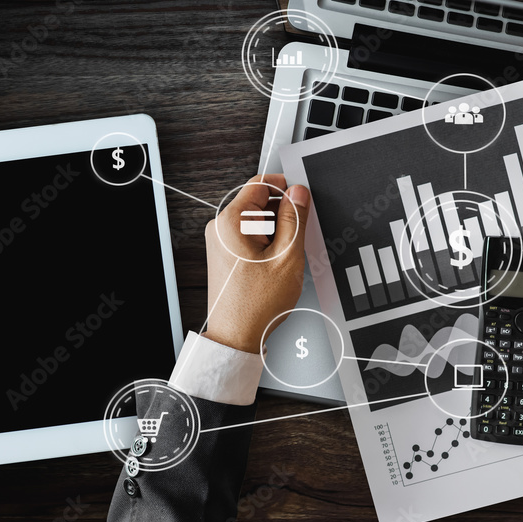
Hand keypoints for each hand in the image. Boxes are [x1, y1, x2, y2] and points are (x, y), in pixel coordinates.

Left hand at [203, 174, 310, 353]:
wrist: (237, 337)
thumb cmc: (256, 303)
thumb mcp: (287, 256)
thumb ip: (295, 219)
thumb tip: (299, 193)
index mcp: (231, 221)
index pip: (260, 184)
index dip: (284, 187)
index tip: (301, 198)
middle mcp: (221, 228)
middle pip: (259, 203)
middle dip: (283, 216)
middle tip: (297, 239)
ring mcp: (221, 242)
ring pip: (258, 222)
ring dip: (277, 233)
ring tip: (286, 258)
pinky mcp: (226, 255)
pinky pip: (251, 238)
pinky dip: (268, 245)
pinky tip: (278, 265)